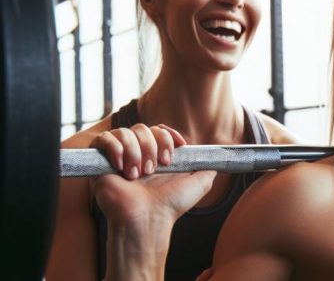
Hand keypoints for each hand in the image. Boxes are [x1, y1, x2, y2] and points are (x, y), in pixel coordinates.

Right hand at [89, 124, 216, 224]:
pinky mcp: (100, 162)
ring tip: (138, 174)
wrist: (147, 218)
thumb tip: (219, 155)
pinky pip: (103, 138)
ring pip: (125, 132)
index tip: (177, 147)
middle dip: (153, 146)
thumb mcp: (200, 183)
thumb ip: (208, 167)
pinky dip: (115, 148)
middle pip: (143, 128)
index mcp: (158, 156)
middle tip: (155, 169)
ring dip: (135, 151)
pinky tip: (121, 167)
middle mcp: (138, 154)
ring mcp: (119, 157)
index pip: (159, 130)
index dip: (167, 135)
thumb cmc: (171, 204)